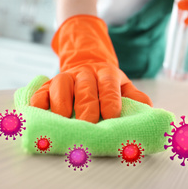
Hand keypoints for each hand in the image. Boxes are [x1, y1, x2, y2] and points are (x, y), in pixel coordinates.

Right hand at [30, 15, 151, 123]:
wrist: (86, 64)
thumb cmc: (106, 83)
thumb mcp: (124, 86)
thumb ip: (135, 97)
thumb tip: (148, 109)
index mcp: (106, 74)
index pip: (109, 85)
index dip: (110, 100)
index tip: (111, 116)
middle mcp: (85, 73)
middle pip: (86, 87)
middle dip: (87, 106)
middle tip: (88, 124)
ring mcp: (65, 77)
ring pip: (61, 85)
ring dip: (62, 103)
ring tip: (63, 120)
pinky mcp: (48, 85)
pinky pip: (40, 91)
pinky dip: (39, 102)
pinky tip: (40, 113)